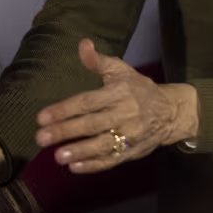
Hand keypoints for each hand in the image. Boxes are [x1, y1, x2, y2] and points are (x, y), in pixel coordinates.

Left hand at [35, 38, 198, 173]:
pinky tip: (75, 168)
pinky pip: (112, 160)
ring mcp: (130, 135)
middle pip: (91, 124)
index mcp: (119, 92)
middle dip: (65, 131)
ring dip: (79, 151)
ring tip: (57, 156)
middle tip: (41, 138)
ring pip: (101, 145)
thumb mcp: (122, 71)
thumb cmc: (140, 89)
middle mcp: (124, 114)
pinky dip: (94, 165)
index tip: (42, 117)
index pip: (87, 101)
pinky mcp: (132, 152)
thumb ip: (99, 61)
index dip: (64, 109)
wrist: (171, 112)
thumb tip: (83, 44)